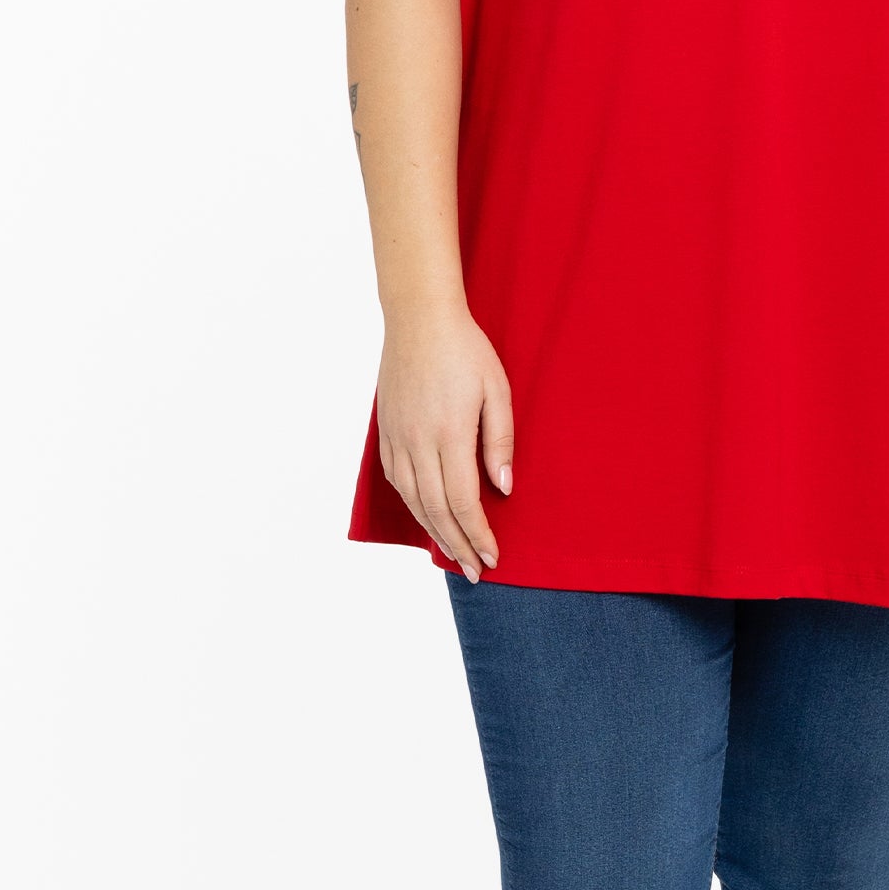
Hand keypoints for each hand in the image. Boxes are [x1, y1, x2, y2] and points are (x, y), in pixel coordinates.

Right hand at [375, 305, 514, 578]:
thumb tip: (502, 489)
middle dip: (458, 545)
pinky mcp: (386, 433)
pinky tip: (427, 516)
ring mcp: (397, 439)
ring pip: (414, 501)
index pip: (462, 501)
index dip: (477, 535)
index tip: (493, 557)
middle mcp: (418, 443)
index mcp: (449, 433)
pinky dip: (413, 506)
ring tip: (454, 555)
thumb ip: (500, 441)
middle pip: (436, 510)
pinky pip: (397, 481)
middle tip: (476, 571)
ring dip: (435, 533)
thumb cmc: (465, 350)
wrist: (418, 319)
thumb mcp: (497, 390)